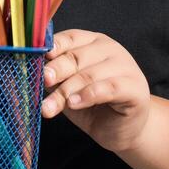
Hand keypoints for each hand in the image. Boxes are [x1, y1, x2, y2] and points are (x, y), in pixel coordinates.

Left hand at [40, 29, 151, 153]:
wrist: (122, 130)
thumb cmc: (93, 106)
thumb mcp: (68, 88)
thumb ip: (56, 77)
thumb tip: (33, 72)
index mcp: (93, 42)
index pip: (70, 37)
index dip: (52, 47)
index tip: (36, 58)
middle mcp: (110, 49)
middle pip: (77, 56)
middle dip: (57, 70)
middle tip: (44, 81)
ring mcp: (125, 67)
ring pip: (90, 74)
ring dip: (67, 90)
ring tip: (50, 107)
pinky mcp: (135, 88)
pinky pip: (109, 88)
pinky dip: (89, 95)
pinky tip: (74, 104)